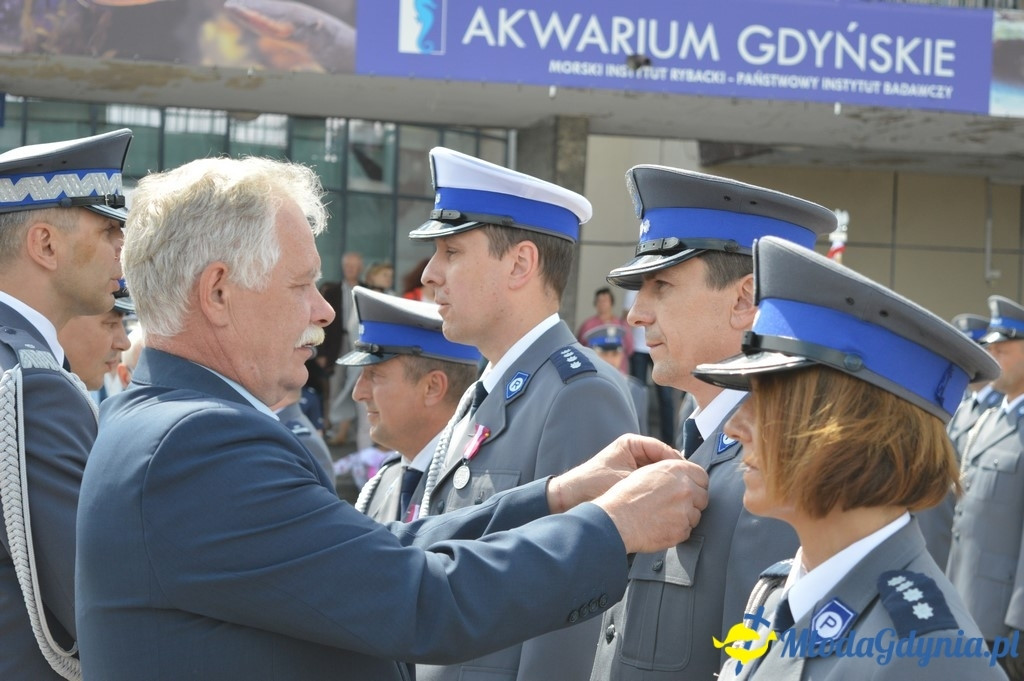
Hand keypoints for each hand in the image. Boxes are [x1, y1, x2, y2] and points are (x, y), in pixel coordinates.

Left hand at [547, 434, 686, 512]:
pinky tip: (664, 501)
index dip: (677, 464)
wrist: (570, 498)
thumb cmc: (593, 484)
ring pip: (658, 473)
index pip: (663, 450)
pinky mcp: (630, 479)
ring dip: (667, 484)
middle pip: (663, 462)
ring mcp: (633, 465)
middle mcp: (634, 452)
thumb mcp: (624, 479)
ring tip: (678, 495)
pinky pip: (650, 483)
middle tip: (687, 488)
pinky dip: (657, 490)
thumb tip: (676, 480)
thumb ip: (648, 479)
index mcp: (632, 443)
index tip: (687, 477)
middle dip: (674, 475)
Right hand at [593, 459, 708, 553]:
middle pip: (703, 496)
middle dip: (693, 501)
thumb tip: (683, 476)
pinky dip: (678, 529)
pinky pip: (687, 530)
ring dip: (685, 516)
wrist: (617, 520)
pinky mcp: (682, 530)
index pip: (702, 476)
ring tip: (664, 515)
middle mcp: (685, 489)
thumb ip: (670, 472)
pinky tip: (661, 525)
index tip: (690, 488)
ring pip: (696, 515)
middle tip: (675, 504)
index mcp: (676, 471)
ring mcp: (685, 511)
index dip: (696, 483)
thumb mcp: (647, 472)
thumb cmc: (626, 496)